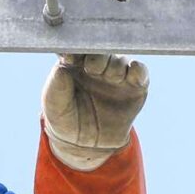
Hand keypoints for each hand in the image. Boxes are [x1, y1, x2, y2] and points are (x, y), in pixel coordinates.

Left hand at [41, 53, 149, 169]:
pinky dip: (138, 70)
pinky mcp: (135, 86)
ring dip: (115, 66)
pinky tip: (133, 78)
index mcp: (75, 63)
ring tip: (109, 78)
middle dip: (98, 56)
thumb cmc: (66, 120)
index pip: (77, 47)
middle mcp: (97, 64)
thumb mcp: (54, 106)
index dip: (76, 48)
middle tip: (91, 68)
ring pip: (120, 59)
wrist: (87, 145)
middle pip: (101, 49)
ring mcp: (116, 74)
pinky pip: (140, 71)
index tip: (71, 56)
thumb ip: (56, 86)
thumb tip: (62, 67)